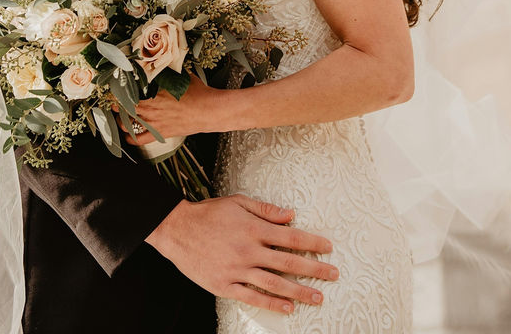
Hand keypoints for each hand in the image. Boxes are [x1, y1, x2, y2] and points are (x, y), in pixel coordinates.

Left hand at [119, 74, 225, 144]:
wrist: (210, 111)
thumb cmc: (199, 93)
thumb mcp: (183, 77)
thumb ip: (170, 72)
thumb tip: (164, 64)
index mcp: (155, 93)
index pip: (128, 92)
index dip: (118, 91)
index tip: (114, 88)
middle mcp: (151, 109)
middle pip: (124, 107)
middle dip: (116, 104)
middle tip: (113, 101)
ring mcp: (154, 122)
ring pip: (127, 123)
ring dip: (120, 119)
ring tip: (119, 115)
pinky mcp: (160, 133)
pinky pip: (139, 139)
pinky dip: (130, 138)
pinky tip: (127, 134)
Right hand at [146, 195, 337, 313]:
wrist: (176, 230)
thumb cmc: (208, 214)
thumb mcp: (238, 202)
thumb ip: (266, 209)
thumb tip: (292, 215)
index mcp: (253, 228)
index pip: (291, 237)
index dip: (312, 242)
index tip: (328, 248)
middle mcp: (248, 250)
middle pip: (289, 262)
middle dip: (314, 269)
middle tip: (333, 275)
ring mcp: (237, 270)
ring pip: (274, 284)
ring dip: (299, 291)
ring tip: (318, 297)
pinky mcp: (224, 285)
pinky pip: (252, 297)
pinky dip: (271, 303)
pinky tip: (288, 308)